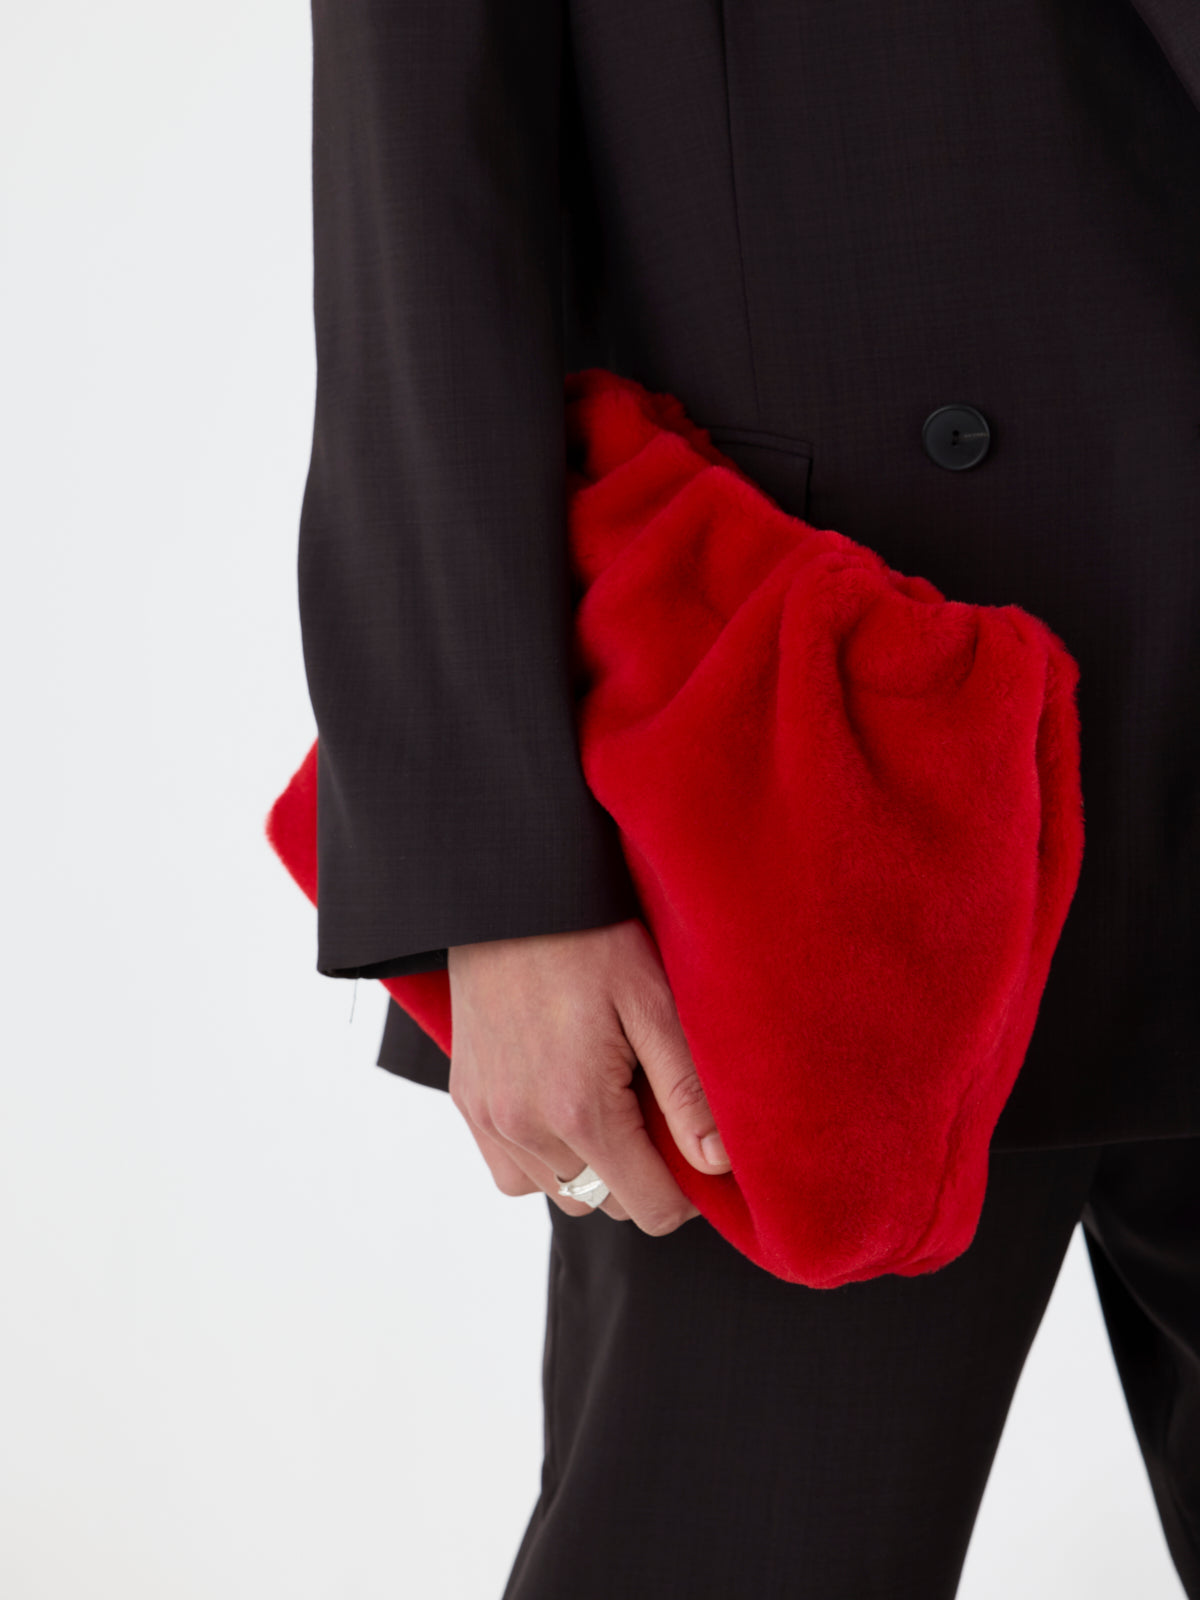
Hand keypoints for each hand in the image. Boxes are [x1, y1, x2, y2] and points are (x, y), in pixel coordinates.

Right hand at [446, 919, 730, 1232]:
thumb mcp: (654, 1003)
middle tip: (655, 1110)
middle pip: (606, 1205)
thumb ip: (687, 1092)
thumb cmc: (589, 939)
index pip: (650, 1208)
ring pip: (558, 1193)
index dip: (687, 1191)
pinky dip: (543, 1160)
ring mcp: (489, 1118)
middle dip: (641, 1175)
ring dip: (592, 1170)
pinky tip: (563, 1108)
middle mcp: (525, 1127)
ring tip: (610, 1106)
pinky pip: (512, 1173)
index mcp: (580, 1109)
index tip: (697, 1150)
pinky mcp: (466, 1101)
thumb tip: (717, 1165)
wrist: (509, 897)